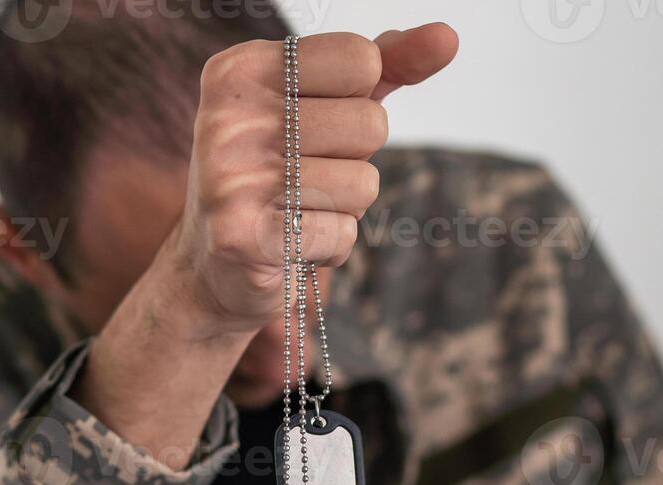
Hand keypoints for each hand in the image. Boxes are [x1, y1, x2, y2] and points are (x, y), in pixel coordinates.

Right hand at [164, 26, 459, 337]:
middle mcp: (228, 117)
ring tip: (296, 211)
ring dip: (345, 208)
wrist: (215, 267)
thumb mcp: (327, 107)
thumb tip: (447, 37)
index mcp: (241, 70)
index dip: (358, 99)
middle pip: (370, 123)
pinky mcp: (242, 238)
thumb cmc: (281, 175)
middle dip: (355, 159)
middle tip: (303, 178)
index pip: (361, 59)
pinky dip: (329, 246)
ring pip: (364, 184)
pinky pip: (343, 234)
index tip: (311, 122)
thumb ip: (385, 66)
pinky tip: (290, 244)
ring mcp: (231, 178)